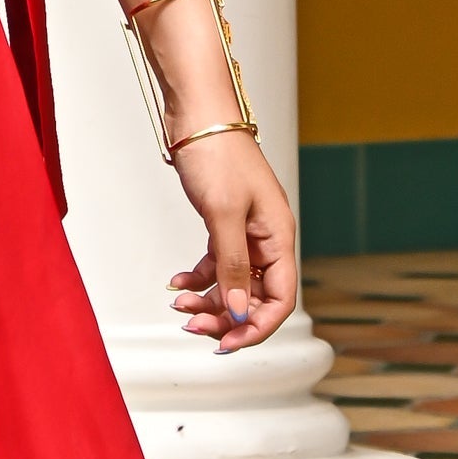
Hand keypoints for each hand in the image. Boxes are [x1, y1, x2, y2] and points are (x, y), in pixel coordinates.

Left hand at [166, 132, 296, 351]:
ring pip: (234, 282)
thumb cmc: (216, 155)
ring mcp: (246, 232)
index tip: (226, 343)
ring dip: (209, 299)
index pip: (280, 298)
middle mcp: (268, 238)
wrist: (197, 116)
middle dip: (226, 316)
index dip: (256, 327)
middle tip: (192, 324)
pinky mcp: (225, 224)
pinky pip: (217, 263)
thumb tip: (239, 313)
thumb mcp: (222, 216)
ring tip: (179, 304)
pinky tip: (177, 283)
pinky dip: (198, 277)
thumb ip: (232, 267)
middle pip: (256, 296)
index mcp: (279, 236)